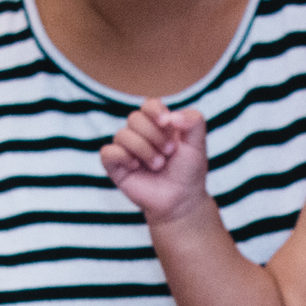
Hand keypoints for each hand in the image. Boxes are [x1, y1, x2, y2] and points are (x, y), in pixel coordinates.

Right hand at [100, 99, 210, 223]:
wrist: (181, 200)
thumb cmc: (188, 172)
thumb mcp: (198, 143)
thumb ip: (194, 121)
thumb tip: (171, 116)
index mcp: (158, 125)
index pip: (148, 105)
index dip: (155, 110)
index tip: (167, 123)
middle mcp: (140, 134)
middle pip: (135, 118)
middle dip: (154, 135)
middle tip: (168, 152)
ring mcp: (126, 150)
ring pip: (122, 135)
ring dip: (143, 149)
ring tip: (158, 165)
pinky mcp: (115, 166)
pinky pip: (108, 152)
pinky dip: (123, 156)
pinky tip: (136, 167)